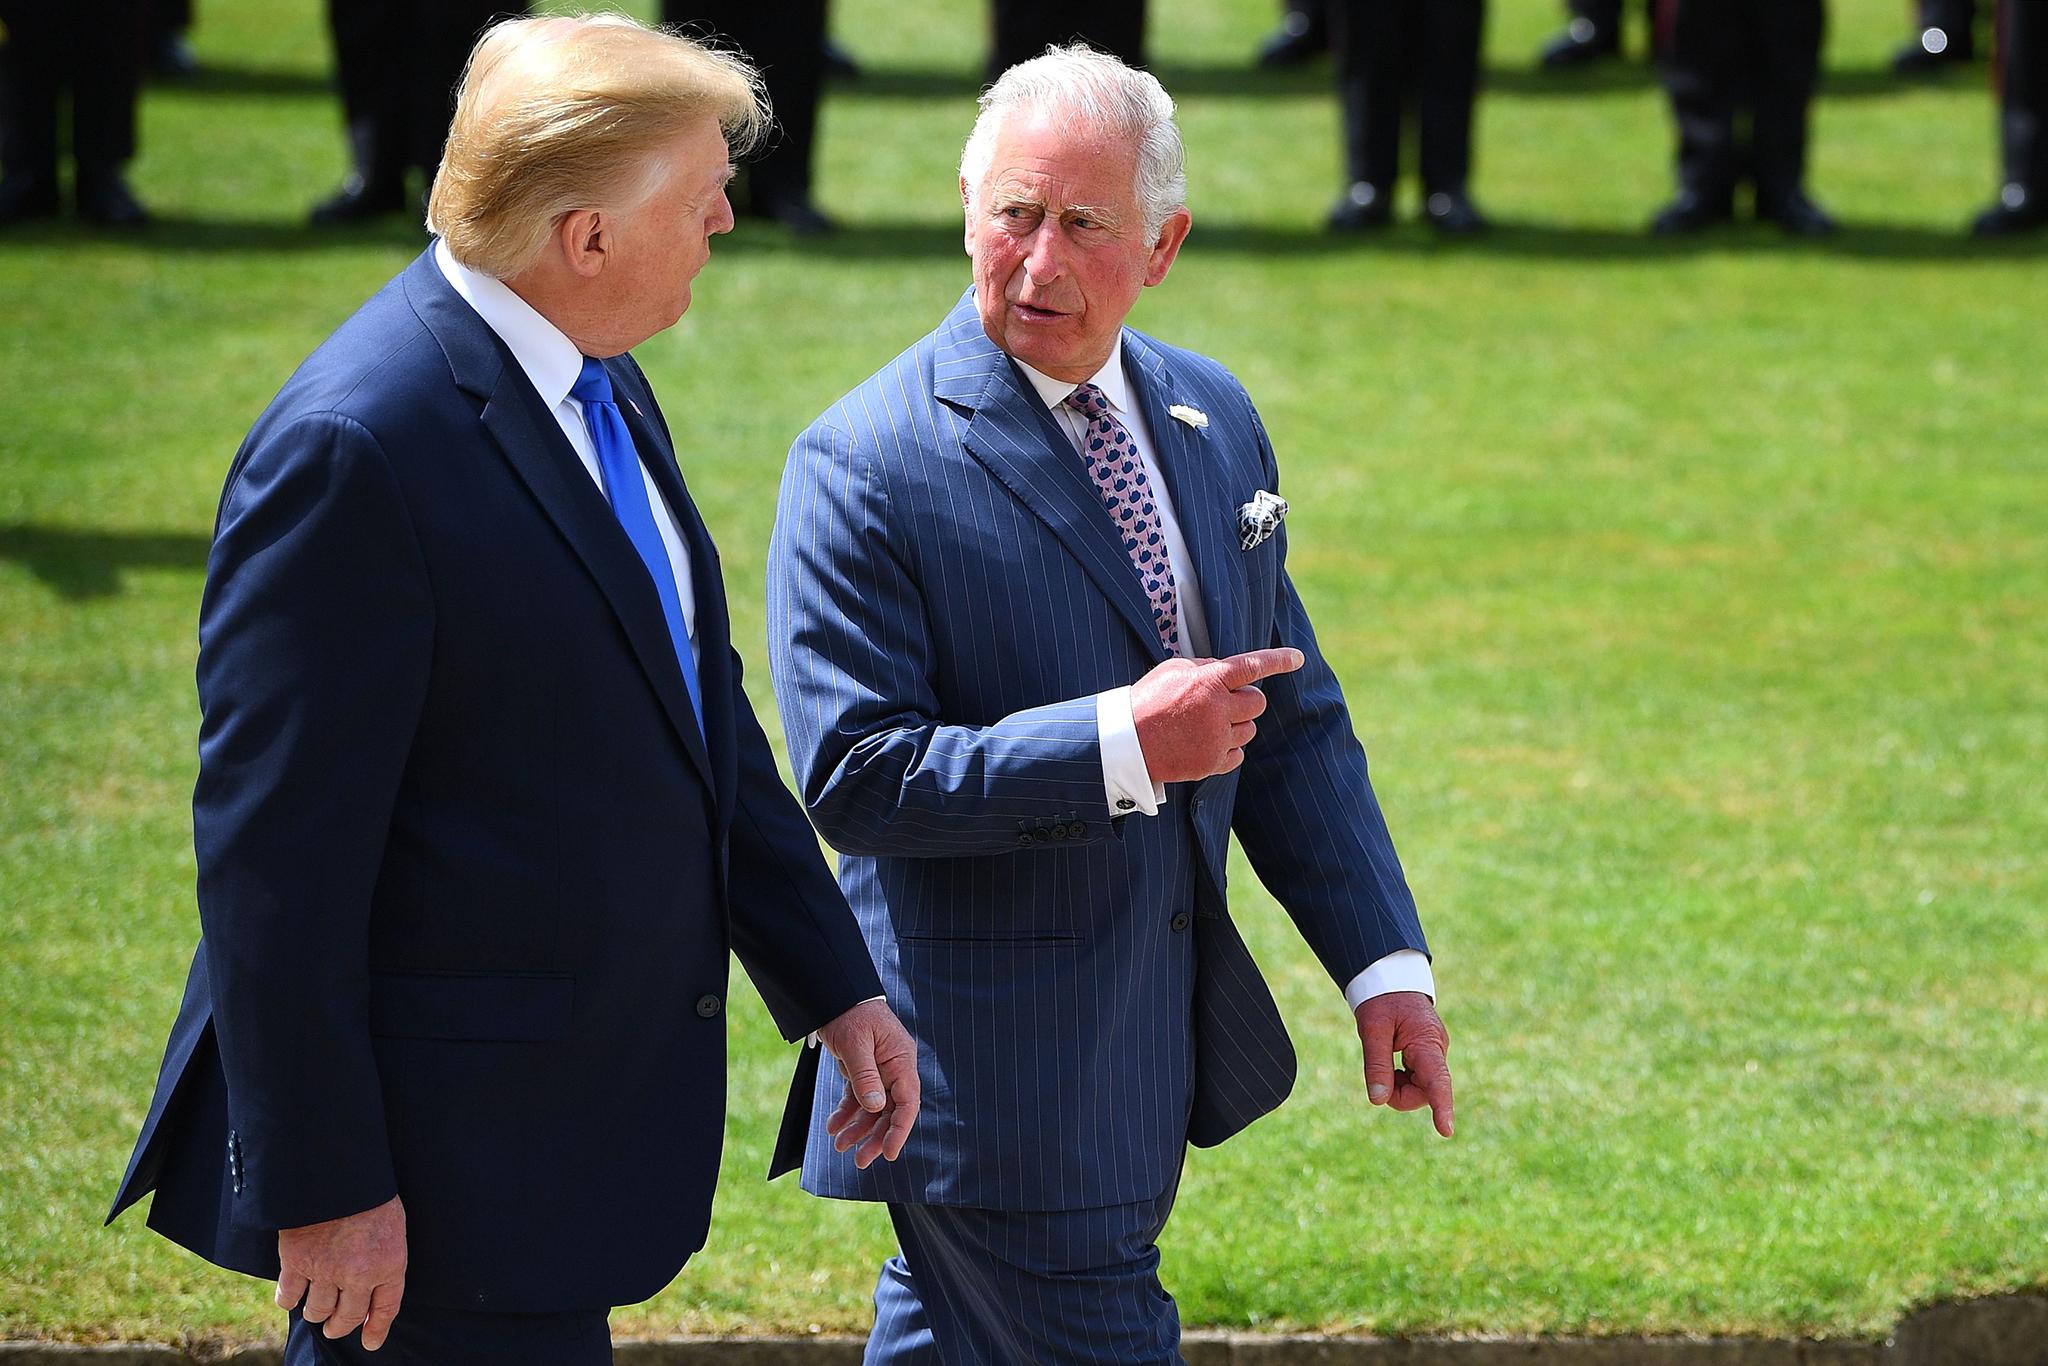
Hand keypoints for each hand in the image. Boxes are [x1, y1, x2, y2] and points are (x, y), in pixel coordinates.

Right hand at [276, 1194, 406, 1349]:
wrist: (337, 1172)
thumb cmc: (368, 1192)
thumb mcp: (391, 1224)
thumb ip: (384, 1256)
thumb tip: (373, 1286)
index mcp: (389, 1263)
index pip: (386, 1307)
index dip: (377, 1328)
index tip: (370, 1342)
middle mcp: (359, 1274)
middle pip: (347, 1316)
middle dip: (339, 1326)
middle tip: (334, 1328)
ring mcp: (326, 1270)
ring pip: (317, 1311)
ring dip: (316, 1313)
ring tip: (316, 1310)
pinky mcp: (296, 1262)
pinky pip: (288, 1296)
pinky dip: (288, 1299)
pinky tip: (290, 1296)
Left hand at [817, 999, 921, 1167]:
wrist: (833, 995)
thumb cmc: (848, 1014)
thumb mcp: (855, 1044)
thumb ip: (865, 1076)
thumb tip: (876, 1107)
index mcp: (900, 1060)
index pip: (908, 1101)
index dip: (900, 1129)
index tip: (890, 1153)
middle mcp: (893, 1068)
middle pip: (891, 1111)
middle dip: (876, 1137)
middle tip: (861, 1160)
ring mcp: (878, 1071)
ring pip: (873, 1109)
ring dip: (858, 1129)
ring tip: (840, 1146)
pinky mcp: (862, 1071)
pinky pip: (858, 1098)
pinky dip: (846, 1113)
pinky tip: (833, 1128)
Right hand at [1130, 648, 1304, 784]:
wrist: (1126, 742)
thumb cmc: (1149, 701)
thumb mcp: (1173, 671)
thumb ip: (1205, 668)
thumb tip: (1229, 673)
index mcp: (1209, 680)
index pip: (1253, 666)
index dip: (1279, 660)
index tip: (1298, 658)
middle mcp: (1218, 708)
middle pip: (1258, 702)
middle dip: (1245, 701)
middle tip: (1222, 703)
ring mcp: (1217, 738)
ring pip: (1250, 730)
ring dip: (1235, 725)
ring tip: (1205, 725)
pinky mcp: (1212, 762)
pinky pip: (1238, 754)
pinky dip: (1227, 748)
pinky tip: (1203, 743)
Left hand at [1355, 991, 1453, 1137]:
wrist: (1392, 980)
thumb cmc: (1382, 1001)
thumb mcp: (1372, 1028)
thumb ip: (1376, 1064)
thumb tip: (1378, 1100)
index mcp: (1427, 1042)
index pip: (1437, 1081)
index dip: (1441, 1107)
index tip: (1445, 1131)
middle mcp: (1436, 1051)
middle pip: (1422, 1093)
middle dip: (1398, 1093)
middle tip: (1378, 1073)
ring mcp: (1434, 1056)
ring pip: (1419, 1090)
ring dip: (1398, 1085)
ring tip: (1386, 1057)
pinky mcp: (1428, 1058)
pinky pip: (1416, 1082)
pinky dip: (1400, 1079)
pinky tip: (1393, 1061)